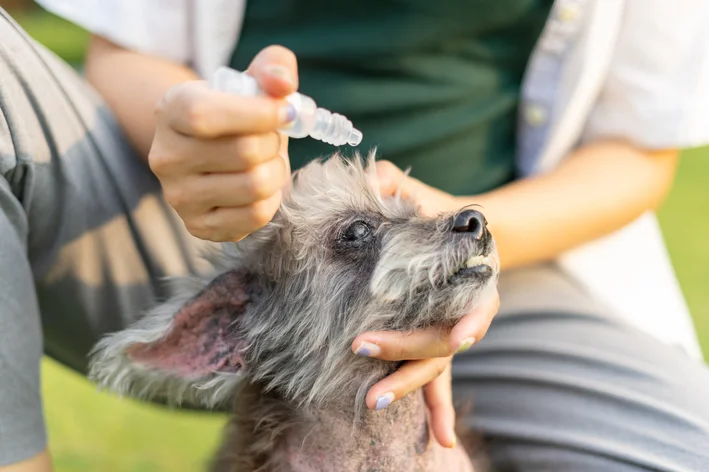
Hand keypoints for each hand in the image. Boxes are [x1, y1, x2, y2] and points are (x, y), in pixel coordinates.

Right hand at [149, 46, 298, 241]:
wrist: (212, 153)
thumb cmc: (237, 114)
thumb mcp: (251, 81)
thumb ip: (273, 68)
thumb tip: (282, 84)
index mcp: (171, 111)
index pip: (205, 116)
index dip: (257, 114)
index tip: (285, 111)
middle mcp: (166, 157)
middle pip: (243, 153)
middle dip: (274, 143)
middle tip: (273, 138)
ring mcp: (179, 196)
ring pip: (254, 187)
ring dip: (277, 172)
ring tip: (269, 161)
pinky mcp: (199, 226)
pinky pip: (254, 216)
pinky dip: (272, 200)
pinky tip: (263, 187)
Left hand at [352, 161, 500, 447]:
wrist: (451, 227)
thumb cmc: (430, 209)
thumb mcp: (414, 189)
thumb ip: (396, 184)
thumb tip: (379, 182)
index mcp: (469, 270)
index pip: (477, 300)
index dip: (472, 321)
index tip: (461, 340)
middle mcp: (464, 305)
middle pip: (442, 338)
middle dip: (406, 348)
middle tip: (361, 346)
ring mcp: (449, 328)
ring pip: (434, 365)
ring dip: (408, 385)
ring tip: (374, 401)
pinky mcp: (433, 343)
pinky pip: (437, 379)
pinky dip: (438, 406)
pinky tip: (443, 438)